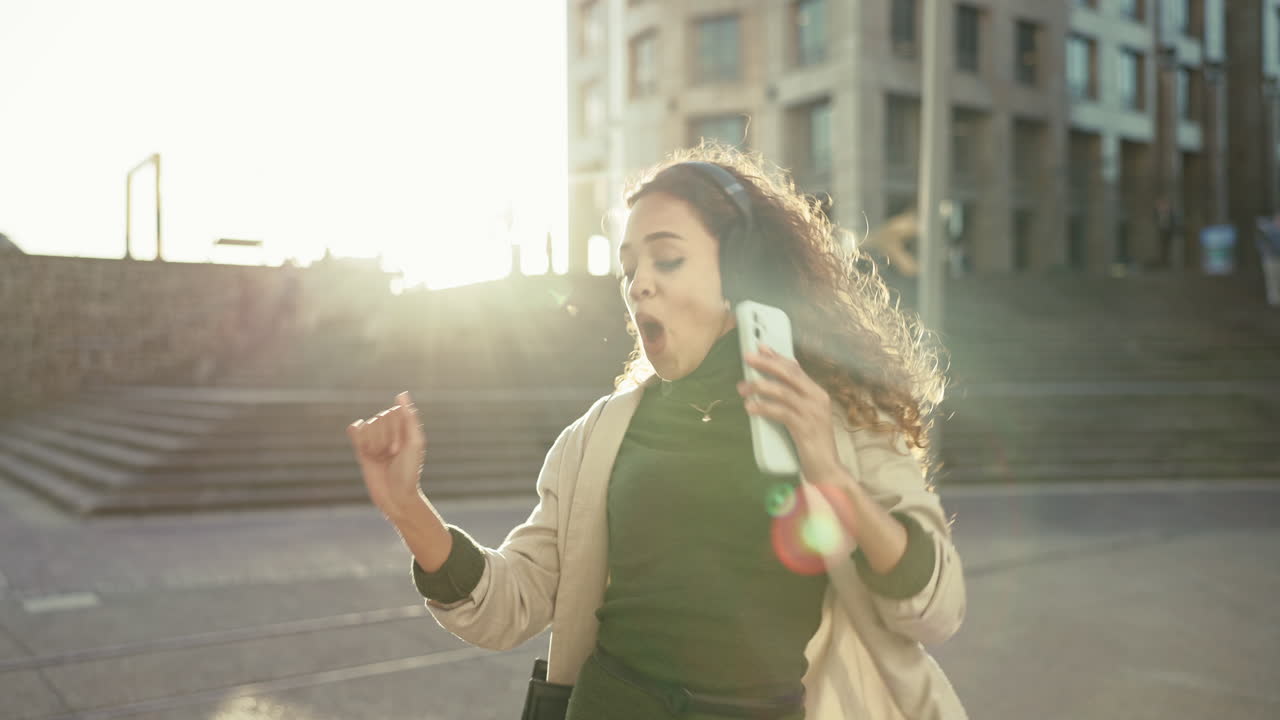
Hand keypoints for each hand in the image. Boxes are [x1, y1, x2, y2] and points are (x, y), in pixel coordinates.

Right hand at [347, 392, 426, 515]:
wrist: (396, 497)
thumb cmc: (409, 471)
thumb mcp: (414, 443)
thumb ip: (409, 418)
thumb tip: (401, 394)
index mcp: (405, 427)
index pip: (392, 412)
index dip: (394, 429)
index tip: (400, 448)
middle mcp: (390, 431)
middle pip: (378, 418)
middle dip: (384, 438)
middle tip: (392, 456)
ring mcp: (375, 440)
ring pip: (367, 426)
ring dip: (373, 443)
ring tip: (381, 458)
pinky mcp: (362, 449)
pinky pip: (355, 431)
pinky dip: (357, 436)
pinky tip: (364, 448)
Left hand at [738, 345, 842, 479]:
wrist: (826, 468)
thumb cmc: (812, 442)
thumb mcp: (806, 415)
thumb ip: (796, 398)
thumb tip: (778, 382)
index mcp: (818, 393)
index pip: (795, 369)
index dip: (777, 357)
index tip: (760, 348)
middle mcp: (817, 399)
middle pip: (789, 374)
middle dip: (766, 364)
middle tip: (747, 358)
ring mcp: (812, 413)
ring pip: (782, 392)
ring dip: (759, 387)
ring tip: (742, 388)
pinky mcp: (804, 428)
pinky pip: (780, 412)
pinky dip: (763, 408)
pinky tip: (750, 407)